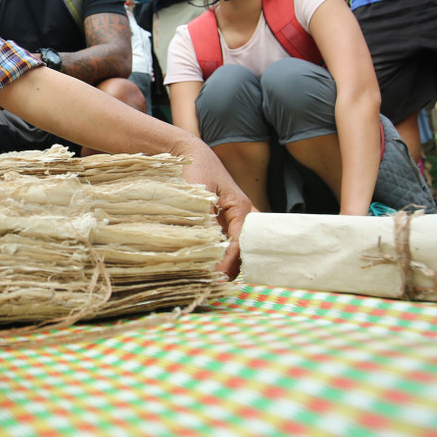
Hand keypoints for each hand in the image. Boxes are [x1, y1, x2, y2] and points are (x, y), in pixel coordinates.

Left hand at [183, 148, 251, 279]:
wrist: (192, 155)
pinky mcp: (225, 223)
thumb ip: (206, 217)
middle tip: (216, 282)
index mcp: (241, 208)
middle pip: (245, 249)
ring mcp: (235, 220)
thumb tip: (209, 244)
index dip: (229, 259)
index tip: (217, 273)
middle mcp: (243, 216)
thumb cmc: (197, 169)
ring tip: (212, 279)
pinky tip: (209, 266)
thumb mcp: (199, 192)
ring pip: (238, 248)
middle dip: (232, 266)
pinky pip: (228, 243)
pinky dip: (221, 255)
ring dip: (227, 263)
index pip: (240, 241)